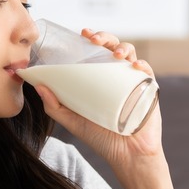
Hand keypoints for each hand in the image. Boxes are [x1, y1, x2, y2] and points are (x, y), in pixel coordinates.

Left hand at [34, 28, 163, 170]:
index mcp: (99, 78)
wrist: (127, 155)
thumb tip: (39, 86)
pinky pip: (147, 72)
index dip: (90, 39)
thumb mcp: (73, 121)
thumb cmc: (100, 138)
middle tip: (93, 39)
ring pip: (130, 54)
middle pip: (112, 47)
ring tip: (114, 54)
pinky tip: (134, 66)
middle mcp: (116, 75)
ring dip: (122, 48)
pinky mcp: (149, 90)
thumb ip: (55, 106)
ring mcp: (133, 81)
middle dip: (104, 37)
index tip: (81, 33)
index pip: (95, 52)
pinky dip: (142, 65)